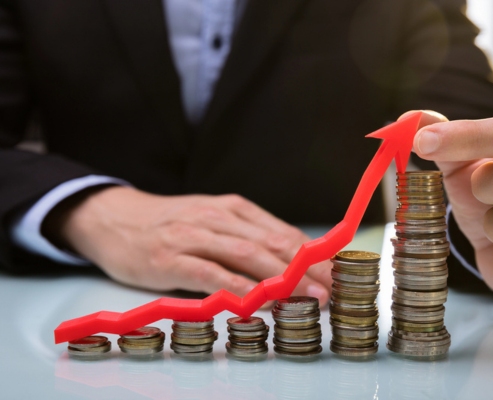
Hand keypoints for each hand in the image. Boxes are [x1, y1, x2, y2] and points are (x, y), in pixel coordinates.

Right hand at [49, 187, 332, 306]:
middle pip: (272, 243)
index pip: (282, 232)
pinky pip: (211, 274)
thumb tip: (286, 264)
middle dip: (308, 269)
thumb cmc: (169, 224)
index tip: (335, 274)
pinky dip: (238, 289)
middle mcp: (218, 216)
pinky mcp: (171, 258)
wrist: (112, 217)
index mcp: (233, 207)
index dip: (313, 255)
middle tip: (331, 290)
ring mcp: (193, 236)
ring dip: (282, 279)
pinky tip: (258, 302)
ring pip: (248, 256)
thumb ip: (244, 238)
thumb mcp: (211, 220)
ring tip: (308, 298)